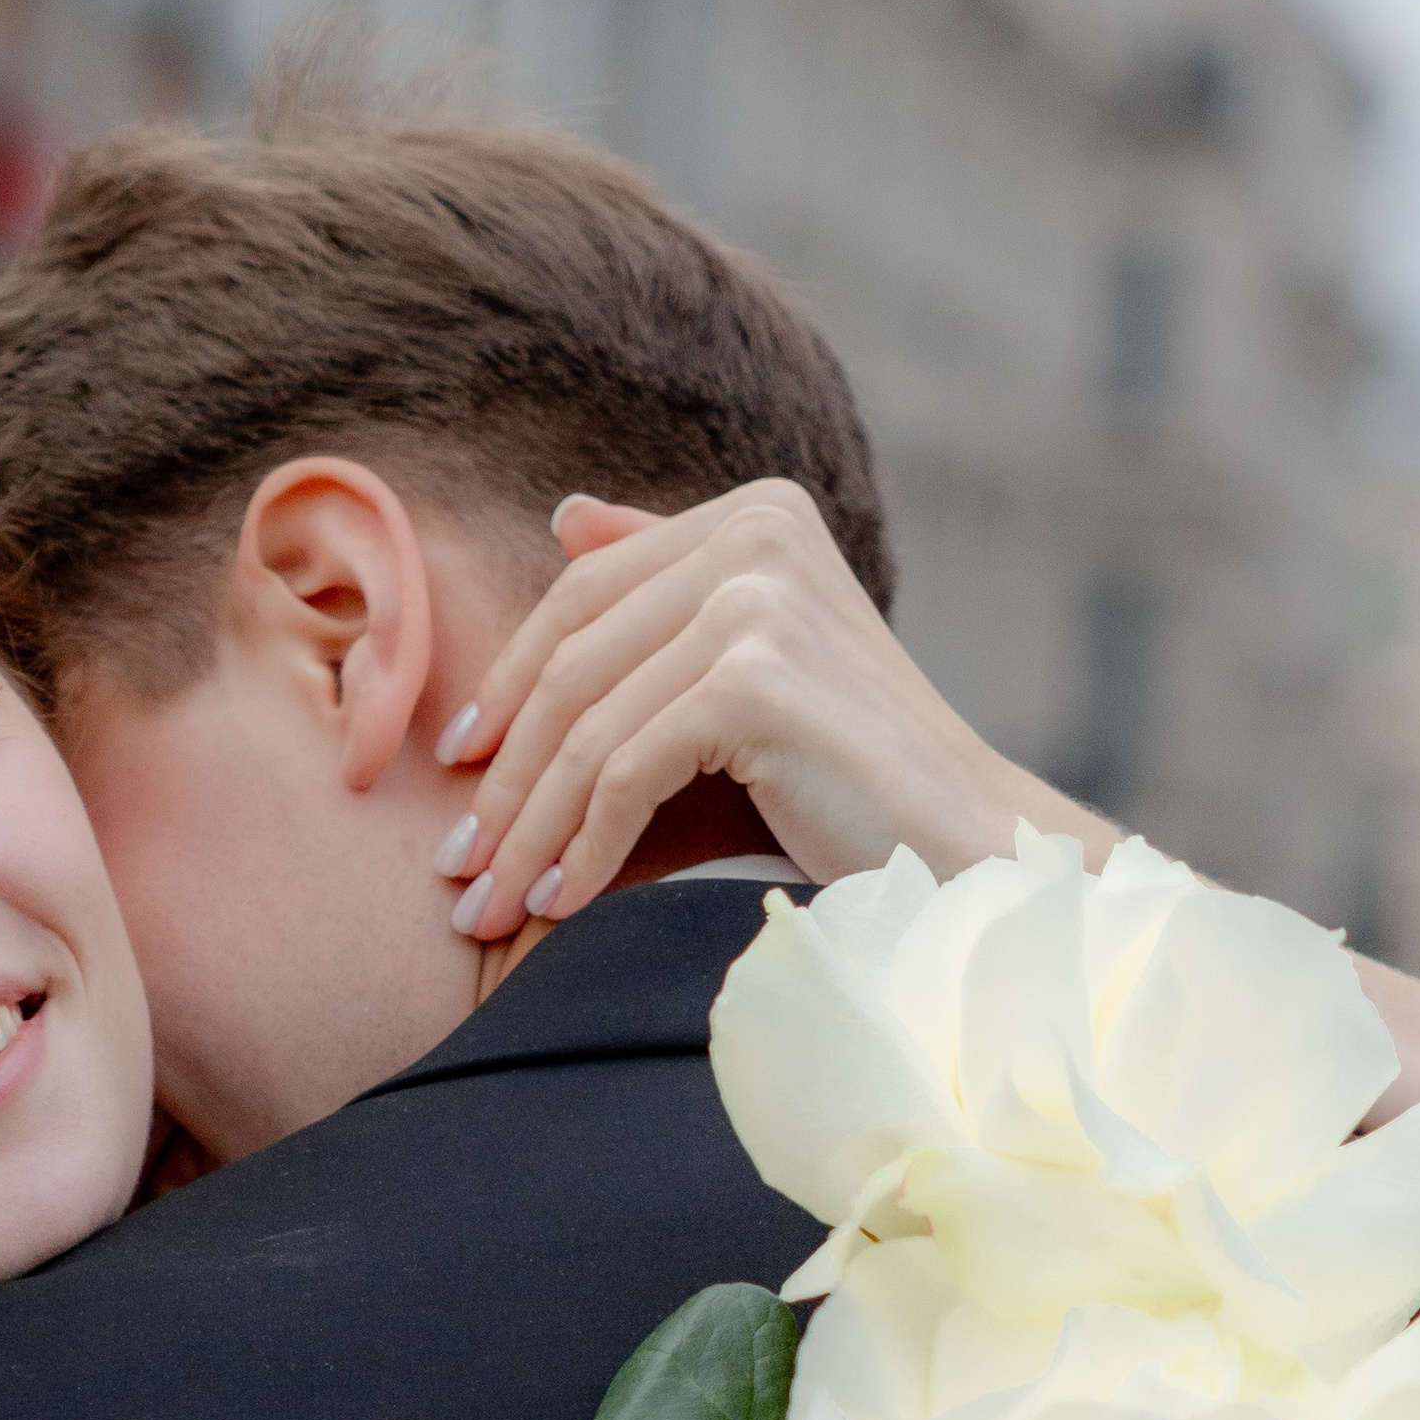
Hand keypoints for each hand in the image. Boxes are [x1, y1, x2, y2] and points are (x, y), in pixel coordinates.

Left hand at [433, 479, 1121, 939]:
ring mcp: (758, 601)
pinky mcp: (757, 681)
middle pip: (573, 665)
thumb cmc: (849, 774)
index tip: (456, 764)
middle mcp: (757, 535)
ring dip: (529, 832)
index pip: (583, 596)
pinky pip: (626, 773)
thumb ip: (663, 588)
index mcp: (754, 513)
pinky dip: (585, 848)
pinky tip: (564, 905)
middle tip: (457, 865)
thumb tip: (562, 513)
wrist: (962, 842)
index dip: (507, 684)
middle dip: (504, 778)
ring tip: (491, 906)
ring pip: (588, 730)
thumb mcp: (747, 665)